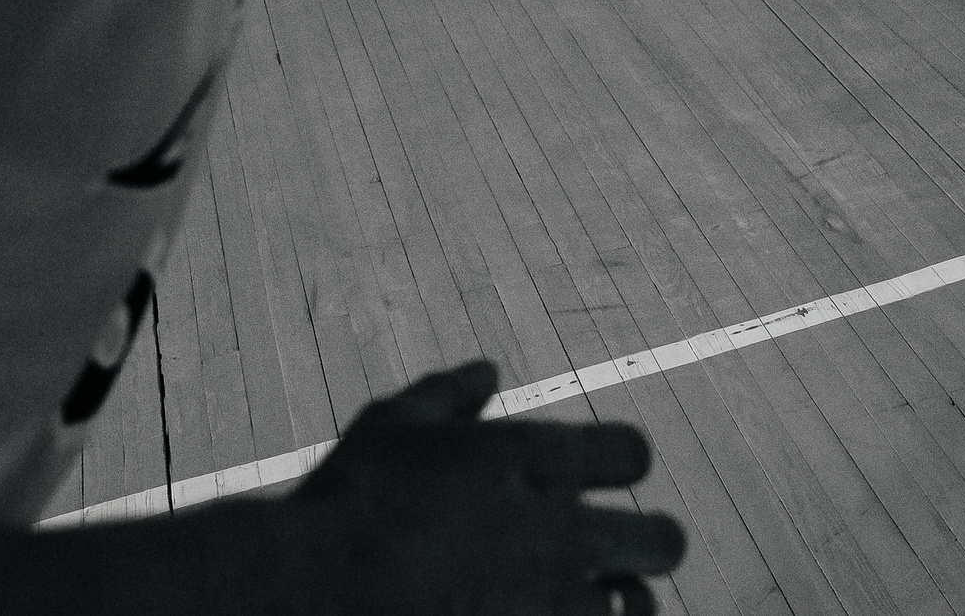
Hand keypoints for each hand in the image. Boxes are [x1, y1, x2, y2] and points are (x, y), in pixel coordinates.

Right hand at [292, 361, 682, 613]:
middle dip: (645, 545)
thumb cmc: (343, 500)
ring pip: (637, 608)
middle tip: (609, 554)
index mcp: (535, 460)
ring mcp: (548, 602)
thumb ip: (450, 396)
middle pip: (663, 540)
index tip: (594, 480)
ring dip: (615, 604)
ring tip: (575, 600)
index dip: (617, 466)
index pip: (633, 454)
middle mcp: (558, 530)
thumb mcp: (393, 427)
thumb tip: (488, 371)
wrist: (301, 590)